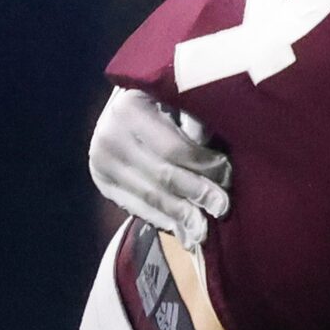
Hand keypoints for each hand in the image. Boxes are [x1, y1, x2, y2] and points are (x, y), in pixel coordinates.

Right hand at [89, 89, 230, 247]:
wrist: (119, 108)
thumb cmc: (160, 100)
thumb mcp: (175, 99)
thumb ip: (193, 120)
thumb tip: (214, 155)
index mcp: (129, 109)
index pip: (174, 148)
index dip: (204, 164)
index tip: (228, 175)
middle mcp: (109, 137)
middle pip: (162, 175)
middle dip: (197, 193)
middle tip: (223, 207)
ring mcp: (100, 162)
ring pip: (150, 196)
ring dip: (181, 215)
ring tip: (205, 230)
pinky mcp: (101, 182)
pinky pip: (135, 206)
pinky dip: (162, 220)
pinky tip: (182, 229)